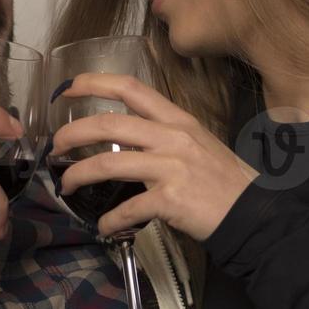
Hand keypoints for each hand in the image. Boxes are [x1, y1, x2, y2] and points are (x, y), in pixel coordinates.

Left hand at [50, 73, 257, 241]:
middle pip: (109, 124)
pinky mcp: (170, 200)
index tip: (70, 87)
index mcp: (178, 120)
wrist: (253, 213)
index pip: (131, 88)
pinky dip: (110, 220)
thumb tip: (127, 137)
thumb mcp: (198, 143)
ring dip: (79, 175)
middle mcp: (172, 138)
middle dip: (72, 133)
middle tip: (56, 146)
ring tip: (67, 186)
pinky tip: (103, 226)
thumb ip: (164, 135)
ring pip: (109, 163)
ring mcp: (171, 168)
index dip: (95, 82)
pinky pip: (128, 209)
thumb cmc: (224, 181)